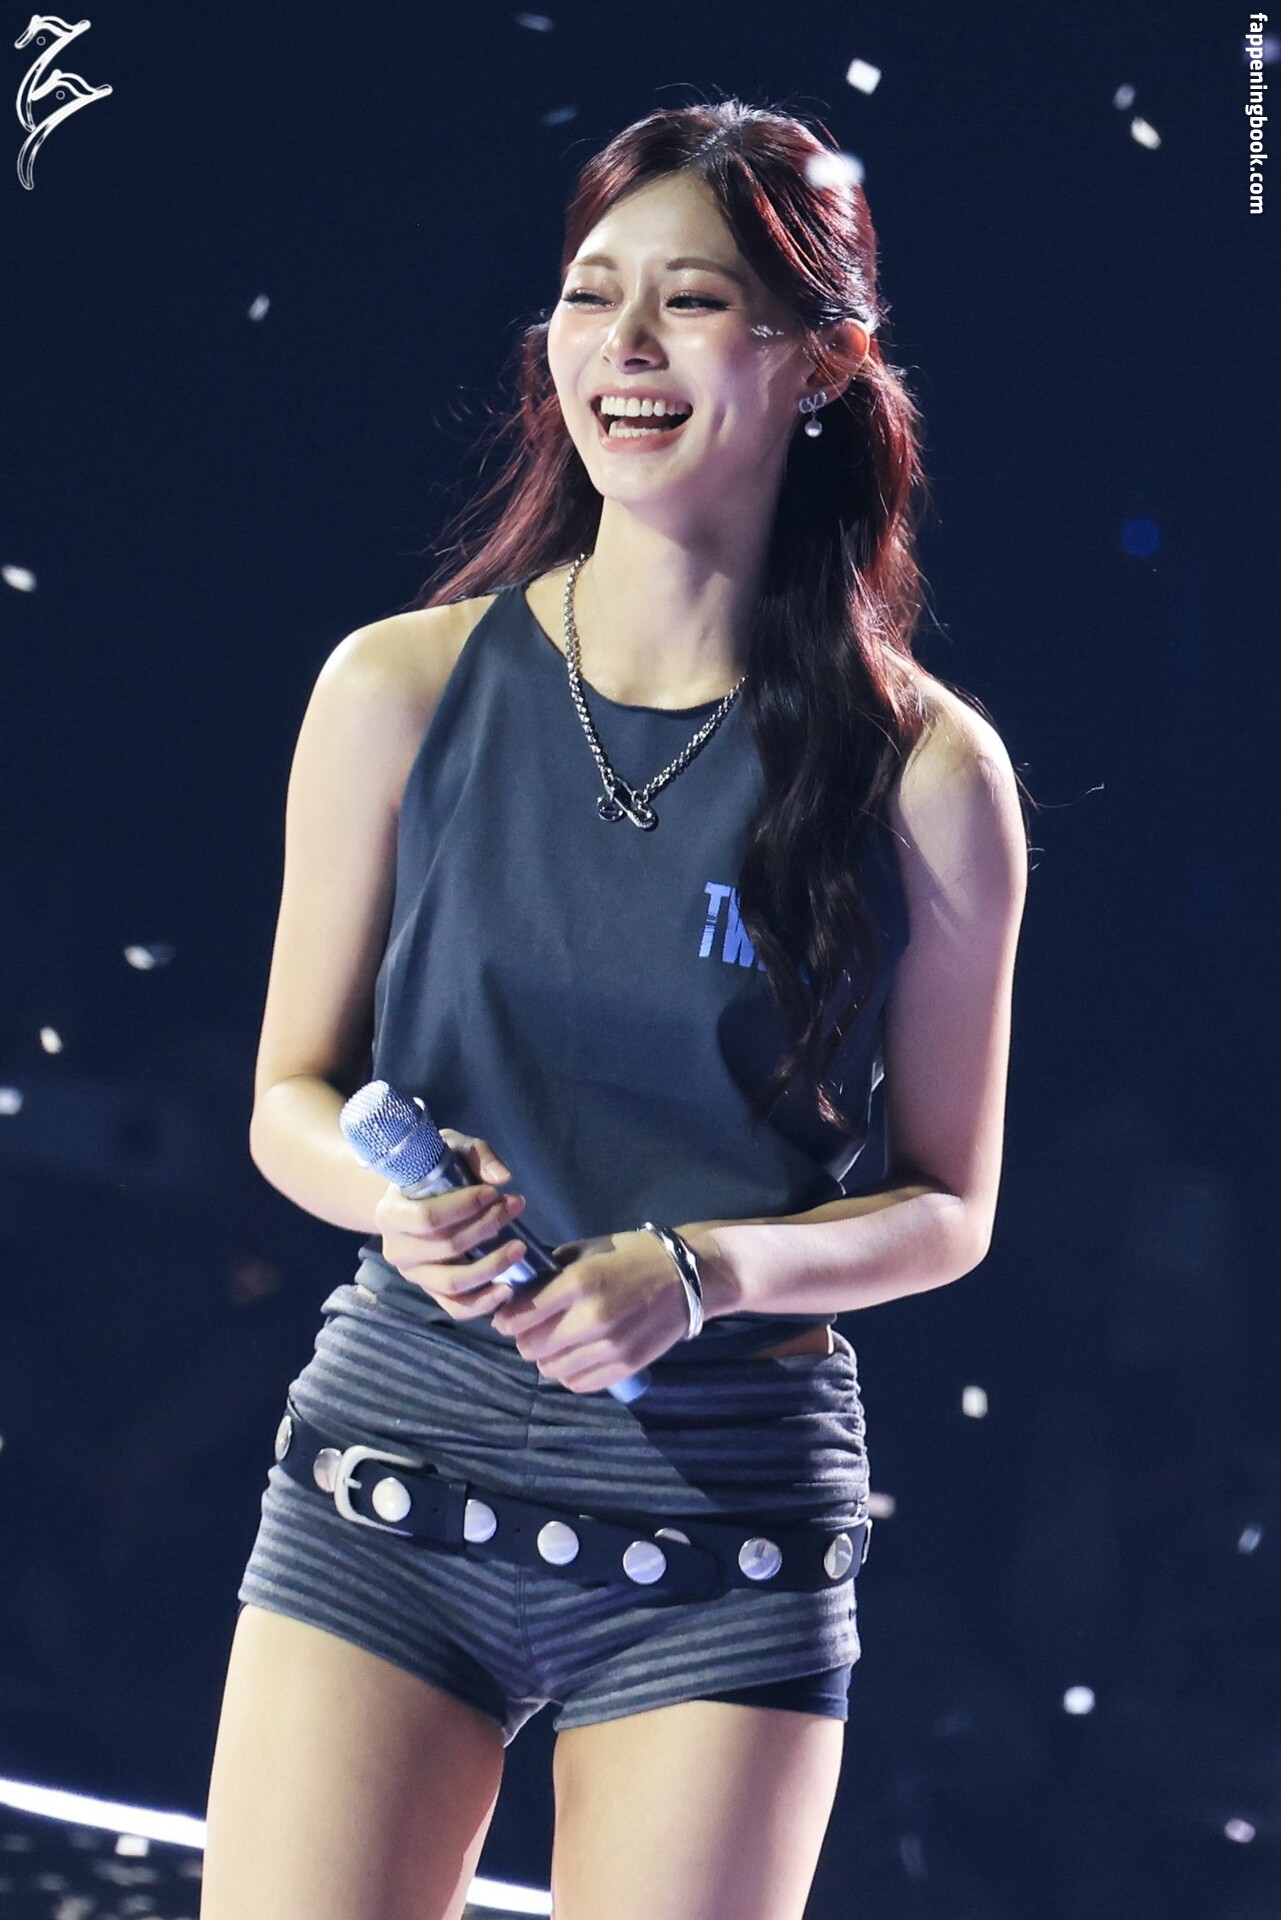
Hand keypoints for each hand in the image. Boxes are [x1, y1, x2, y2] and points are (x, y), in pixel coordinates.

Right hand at [373, 1129, 529, 1320]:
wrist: (412, 1199)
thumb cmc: (432, 1170)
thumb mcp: (449, 1149)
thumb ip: (476, 1156)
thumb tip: (502, 1178)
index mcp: (390, 1214)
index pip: (427, 1217)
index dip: (465, 1207)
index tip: (494, 1193)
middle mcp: (396, 1250)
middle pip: (447, 1247)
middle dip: (488, 1227)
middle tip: (516, 1206)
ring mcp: (414, 1275)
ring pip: (453, 1282)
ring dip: (491, 1266)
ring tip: (520, 1247)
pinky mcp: (431, 1292)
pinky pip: (456, 1307)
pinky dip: (483, 1303)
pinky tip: (508, 1288)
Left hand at [491, 1229, 690, 1393]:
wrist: (690, 1277)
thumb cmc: (635, 1256)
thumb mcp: (590, 1251)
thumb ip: (553, 1272)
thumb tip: (519, 1289)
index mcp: (579, 1282)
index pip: (519, 1315)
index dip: (506, 1317)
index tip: (508, 1315)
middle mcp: (591, 1318)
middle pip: (530, 1347)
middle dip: (525, 1337)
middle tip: (534, 1328)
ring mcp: (610, 1347)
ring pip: (551, 1369)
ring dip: (547, 1357)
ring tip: (558, 1342)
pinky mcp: (625, 1366)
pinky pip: (578, 1383)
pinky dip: (570, 1372)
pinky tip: (578, 1355)